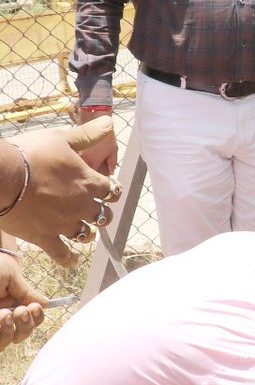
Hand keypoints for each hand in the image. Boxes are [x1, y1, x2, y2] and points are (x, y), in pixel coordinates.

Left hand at [0, 252, 46, 350]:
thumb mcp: (11, 276)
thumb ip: (27, 292)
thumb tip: (46, 304)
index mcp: (14, 306)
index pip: (32, 320)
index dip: (37, 318)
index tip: (34, 308)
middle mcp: (2, 318)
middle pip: (21, 335)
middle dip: (26, 325)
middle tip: (21, 311)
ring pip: (5, 342)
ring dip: (9, 331)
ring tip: (5, 314)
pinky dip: (0, 331)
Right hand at [3, 121, 120, 266]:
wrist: (0, 177)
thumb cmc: (30, 154)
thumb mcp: (61, 138)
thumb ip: (88, 134)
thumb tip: (111, 123)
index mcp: (89, 182)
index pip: (112, 190)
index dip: (111, 190)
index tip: (108, 189)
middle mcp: (82, 206)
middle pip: (102, 214)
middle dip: (102, 212)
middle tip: (97, 211)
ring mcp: (65, 224)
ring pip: (86, 234)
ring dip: (88, 233)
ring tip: (87, 233)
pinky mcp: (45, 238)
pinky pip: (62, 255)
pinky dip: (69, 259)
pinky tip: (72, 261)